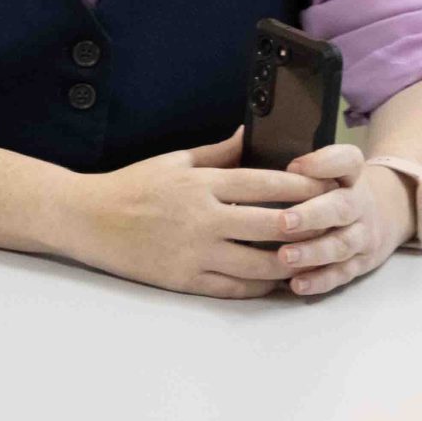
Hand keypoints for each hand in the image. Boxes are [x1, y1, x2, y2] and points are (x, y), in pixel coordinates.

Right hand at [64, 128, 334, 298]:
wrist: (88, 219)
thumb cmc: (131, 187)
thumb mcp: (173, 161)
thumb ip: (217, 152)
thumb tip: (250, 133)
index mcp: (201, 184)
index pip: (264, 183)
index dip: (302, 186)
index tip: (326, 187)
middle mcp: (203, 218)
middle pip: (271, 224)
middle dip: (308, 226)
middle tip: (333, 226)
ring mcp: (195, 252)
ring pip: (260, 264)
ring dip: (291, 262)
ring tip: (313, 258)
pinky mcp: (185, 279)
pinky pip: (235, 288)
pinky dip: (261, 287)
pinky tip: (277, 282)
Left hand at [270, 142, 415, 297]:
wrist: (384, 214)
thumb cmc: (334, 188)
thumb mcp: (326, 167)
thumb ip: (293, 159)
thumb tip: (243, 136)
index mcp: (350, 175)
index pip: (347, 160)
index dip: (324, 162)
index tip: (293, 165)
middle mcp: (359, 203)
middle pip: (341, 207)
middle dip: (313, 214)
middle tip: (284, 220)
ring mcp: (363, 234)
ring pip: (342, 244)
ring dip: (313, 252)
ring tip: (285, 256)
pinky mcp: (361, 262)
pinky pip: (342, 273)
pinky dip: (320, 280)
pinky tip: (297, 284)